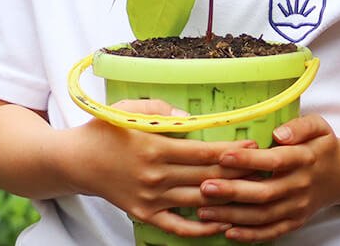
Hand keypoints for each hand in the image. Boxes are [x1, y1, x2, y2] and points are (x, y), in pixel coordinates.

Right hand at [65, 99, 256, 238]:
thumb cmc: (105, 130)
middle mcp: (155, 175)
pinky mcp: (145, 214)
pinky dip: (200, 229)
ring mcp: (151, 198)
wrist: (76, 161)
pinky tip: (221, 224)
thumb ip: (163, 111)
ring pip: (198, 201)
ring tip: (252, 194)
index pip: (202, 151)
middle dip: (238, 173)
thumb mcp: (130, 109)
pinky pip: (177, 227)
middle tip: (263, 168)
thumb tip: (192, 119)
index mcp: (154, 146)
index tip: (253, 145)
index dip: (230, 150)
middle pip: (206, 177)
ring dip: (227, 199)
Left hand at [194, 114, 339, 241]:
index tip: (223, 156)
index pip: (275, 160)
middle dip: (232, 191)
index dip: (248, 160)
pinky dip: (250, 235)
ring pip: (263, 215)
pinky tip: (228, 231)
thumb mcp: (318, 126)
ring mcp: (298, 207)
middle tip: (205, 187)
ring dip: (233, 215)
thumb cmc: (322, 147)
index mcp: (305, 158)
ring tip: (205, 209)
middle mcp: (301, 185)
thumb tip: (279, 134)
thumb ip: (299, 126)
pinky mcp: (295, 221)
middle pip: (264, 192)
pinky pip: (271, 232)